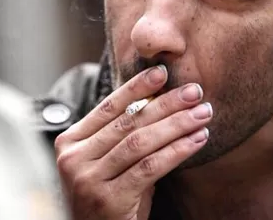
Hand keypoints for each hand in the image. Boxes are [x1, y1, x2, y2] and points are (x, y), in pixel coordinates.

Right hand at [54, 65, 212, 219]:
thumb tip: (161, 102)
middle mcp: (73, 158)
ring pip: (140, 142)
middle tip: (194, 91)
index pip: (108, 107)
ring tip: (202, 114)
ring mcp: (87, 179)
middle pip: (128, 122)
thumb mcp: (109, 164)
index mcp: (70, 142)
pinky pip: (149, 167)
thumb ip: (124, 137)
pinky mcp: (108, 199)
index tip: (162, 72)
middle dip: (166, 104)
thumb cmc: (106, 199)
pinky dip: (177, 151)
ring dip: (176, 125)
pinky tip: (197, 140)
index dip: (136, 88)